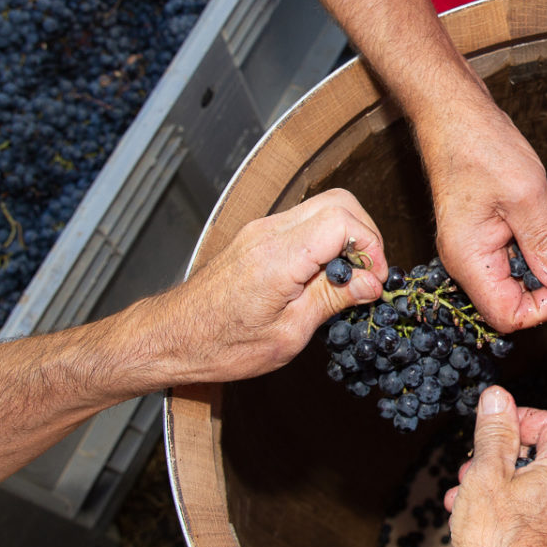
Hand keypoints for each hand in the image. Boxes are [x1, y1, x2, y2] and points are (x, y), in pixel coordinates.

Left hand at [139, 188, 386, 386]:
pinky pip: (304, 221)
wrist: (171, 337)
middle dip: (365, 234)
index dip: (370, 247)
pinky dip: (326, 239)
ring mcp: (261, 230)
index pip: (342, 221)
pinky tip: (324, 275)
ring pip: (323, 206)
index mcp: (278, 258)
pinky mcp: (257, 235)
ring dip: (346, 236)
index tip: (375, 280)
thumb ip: (332, 300)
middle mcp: (268, 233)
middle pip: (338, 201)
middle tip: (368, 275)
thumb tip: (372, 283)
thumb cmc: (221, 345)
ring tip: (348, 278)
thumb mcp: (287, 334)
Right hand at [419, 102, 546, 331]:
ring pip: (525, 266)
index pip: (508, 316)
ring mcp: (476, 245)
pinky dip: (544, 229)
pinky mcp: (486, 229)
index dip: (544, 305)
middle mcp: (468, 260)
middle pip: (519, 293)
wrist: (453, 111)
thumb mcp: (526, 196)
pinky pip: (520, 244)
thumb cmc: (480, 146)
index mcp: (469, 260)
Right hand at [435, 386, 546, 546]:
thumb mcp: (486, 475)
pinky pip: (529, 509)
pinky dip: (502, 504)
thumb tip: (498, 397)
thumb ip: (494, 433)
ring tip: (462, 492)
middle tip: (470, 464)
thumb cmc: (496, 543)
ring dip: (494, 480)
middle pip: (542, 453)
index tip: (491, 427)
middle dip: (501, 453)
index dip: (521, 418)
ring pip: (531, 483)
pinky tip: (470, 517)